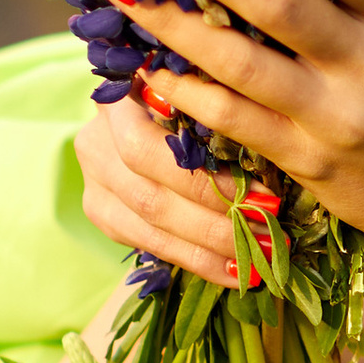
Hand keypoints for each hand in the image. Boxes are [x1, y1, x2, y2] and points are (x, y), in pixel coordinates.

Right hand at [73, 83, 267, 288]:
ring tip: (259, 261)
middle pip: (152, 197)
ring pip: (151, 227)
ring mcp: (93, 181)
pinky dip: (195, 260)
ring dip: (211, 249)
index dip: (208, 181)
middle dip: (217, 224)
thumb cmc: (187, 94)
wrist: (142, 107)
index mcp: (118, 101)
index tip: (267, 197)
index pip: (152, 151)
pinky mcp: (100, 211)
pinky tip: (233, 271)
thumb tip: (264, 153)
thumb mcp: (198, 91)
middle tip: (270, 236)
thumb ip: (215, 113)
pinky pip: (149, 245)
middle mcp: (94, 142)